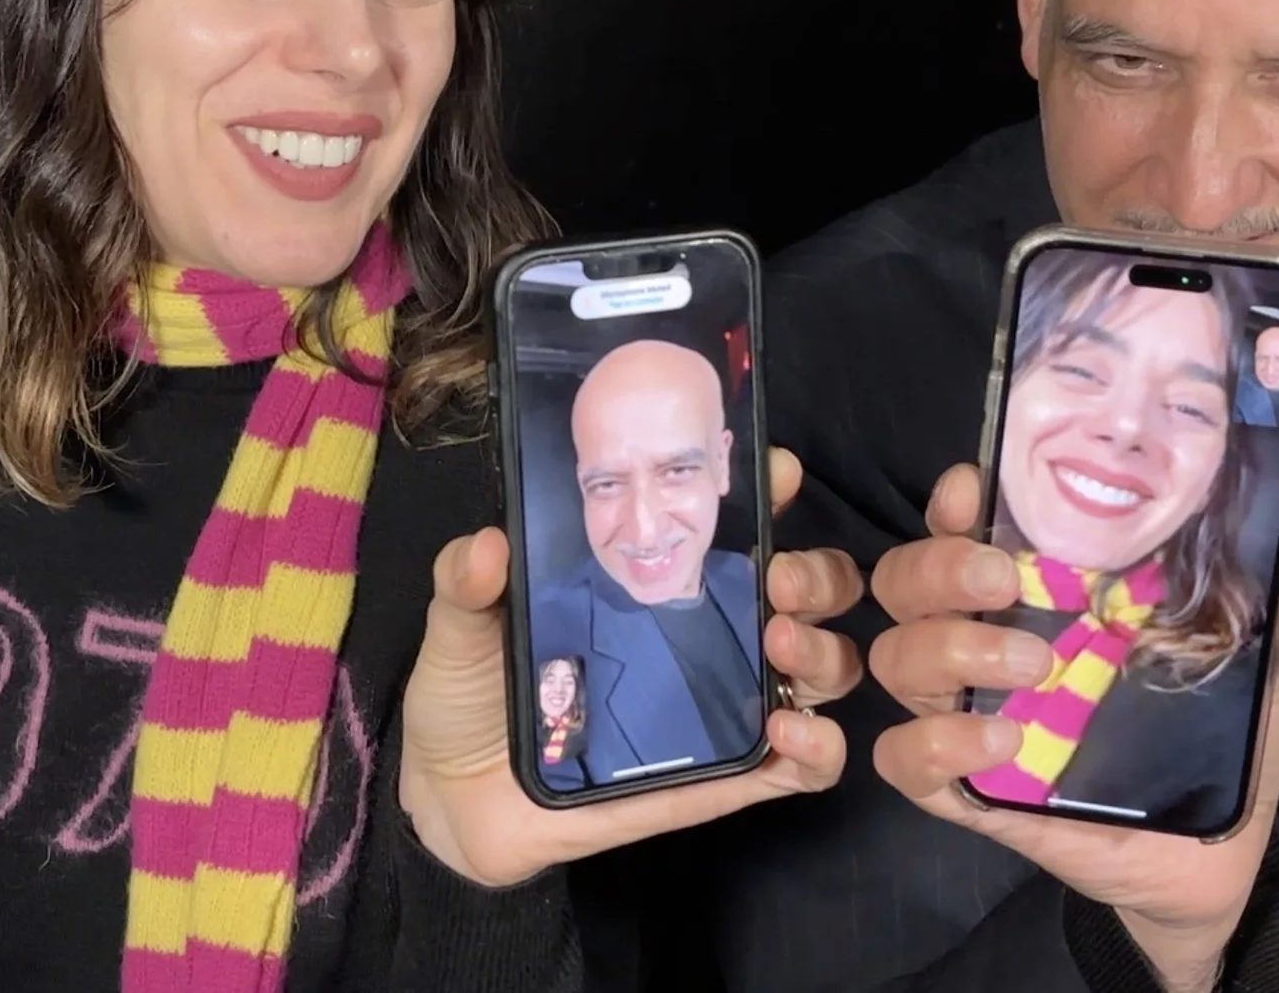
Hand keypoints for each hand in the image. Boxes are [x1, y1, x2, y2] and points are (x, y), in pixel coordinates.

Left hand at [399, 447, 866, 887]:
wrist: (455, 806)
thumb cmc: (470, 699)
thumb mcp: (459, 627)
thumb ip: (466, 580)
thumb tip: (488, 544)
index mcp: (654, 582)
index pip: (734, 523)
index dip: (769, 489)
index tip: (775, 472)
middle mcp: (702, 635)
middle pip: (807, 591)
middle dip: (818, 573)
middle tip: (777, 579)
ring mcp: (719, 707)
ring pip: (821, 669)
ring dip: (823, 649)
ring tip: (779, 644)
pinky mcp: (720, 782)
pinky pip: (797, 770)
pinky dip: (818, 749)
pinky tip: (785, 731)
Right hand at [868, 464, 1278, 990]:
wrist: (1210, 863)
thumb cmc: (1214, 745)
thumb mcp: (1254, 677)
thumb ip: (1278, 629)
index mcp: (1043, 591)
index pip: (967, 523)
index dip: (956, 499)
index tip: (976, 489)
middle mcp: (988, 639)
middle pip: (906, 581)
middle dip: (938, 566)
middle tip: (1001, 579)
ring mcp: (970, 714)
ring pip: (899, 659)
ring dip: (948, 648)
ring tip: (1034, 666)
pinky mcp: (969, 792)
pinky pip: (903, 760)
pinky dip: (937, 743)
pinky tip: (1003, 744)